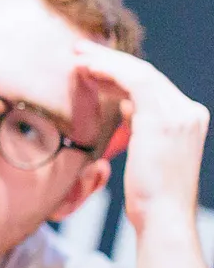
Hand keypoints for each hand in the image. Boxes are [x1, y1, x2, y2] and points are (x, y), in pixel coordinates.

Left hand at [74, 42, 207, 230]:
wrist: (162, 216)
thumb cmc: (148, 194)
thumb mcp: (145, 151)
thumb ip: (140, 124)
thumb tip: (124, 104)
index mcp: (188, 118)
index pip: (151, 85)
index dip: (120, 72)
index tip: (92, 65)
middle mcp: (189, 112)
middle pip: (146, 74)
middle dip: (111, 60)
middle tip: (80, 50)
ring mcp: (180, 113)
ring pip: (139, 73)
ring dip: (105, 62)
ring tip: (77, 57)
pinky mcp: (163, 118)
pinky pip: (134, 81)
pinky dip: (109, 72)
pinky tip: (87, 70)